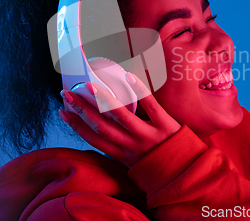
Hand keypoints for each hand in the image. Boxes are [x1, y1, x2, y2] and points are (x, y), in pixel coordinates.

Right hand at [59, 73, 181, 167]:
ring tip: (90, 86)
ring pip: (122, 117)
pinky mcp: (166, 126)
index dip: (76, 125)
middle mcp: (132, 146)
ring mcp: (149, 136)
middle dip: (82, 110)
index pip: (94, 139)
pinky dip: (140, 91)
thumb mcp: (134, 162)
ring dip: (104, 101)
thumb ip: (119, 148)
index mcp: (123, 155)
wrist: (187, 173)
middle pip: (102, 127)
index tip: (62, 111)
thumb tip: (101, 129)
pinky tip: (128, 76)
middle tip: (67, 93)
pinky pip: (152, 107)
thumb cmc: (159, 165)